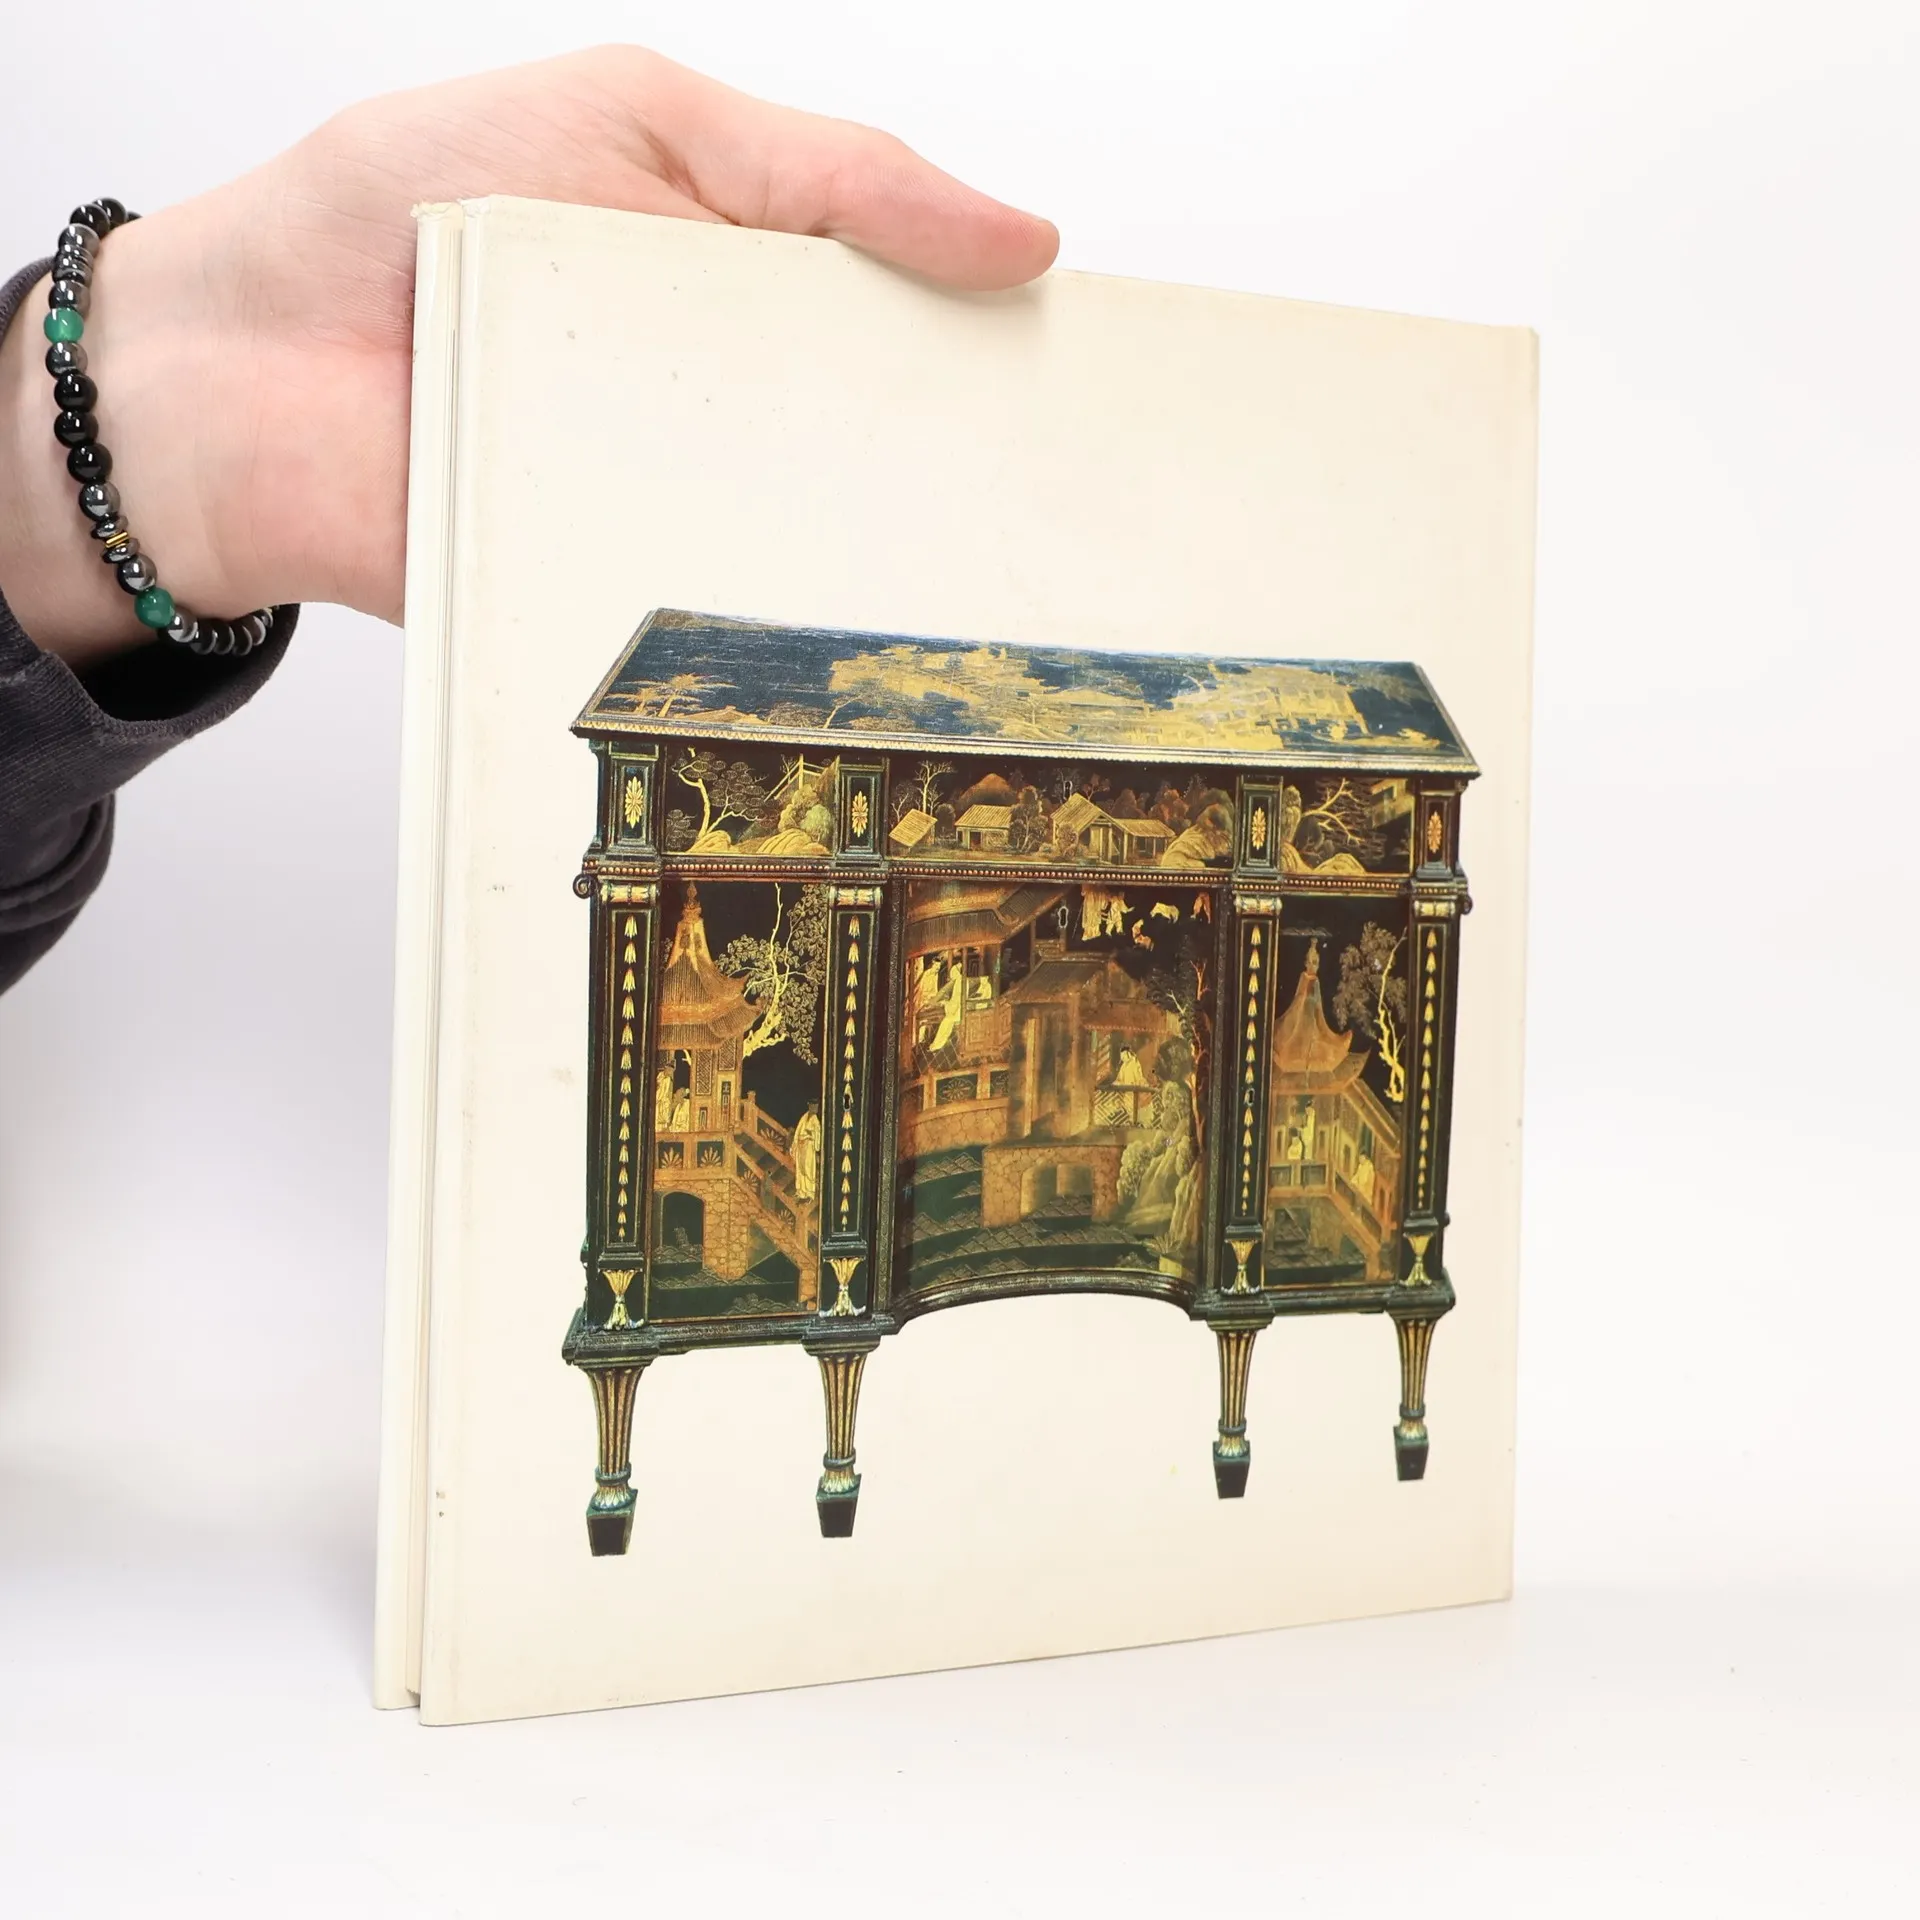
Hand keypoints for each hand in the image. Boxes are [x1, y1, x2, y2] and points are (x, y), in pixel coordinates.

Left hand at [0, 48, 1057, 665]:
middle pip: (890, 454)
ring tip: (1019, 581)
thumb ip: (826, 171)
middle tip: (1093, 502)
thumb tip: (1019, 235)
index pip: (914, 329)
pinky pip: (727, 623)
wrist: (233, 358)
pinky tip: (861, 636)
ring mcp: (678, 508)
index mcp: (746, 293)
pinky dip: (785, 631)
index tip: (1101, 387)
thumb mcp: (635, 124)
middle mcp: (727, 412)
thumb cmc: (402, 207)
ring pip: (823, 544)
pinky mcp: (625, 599)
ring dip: (901, 557)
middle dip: (985, 476)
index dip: (1008, 354)